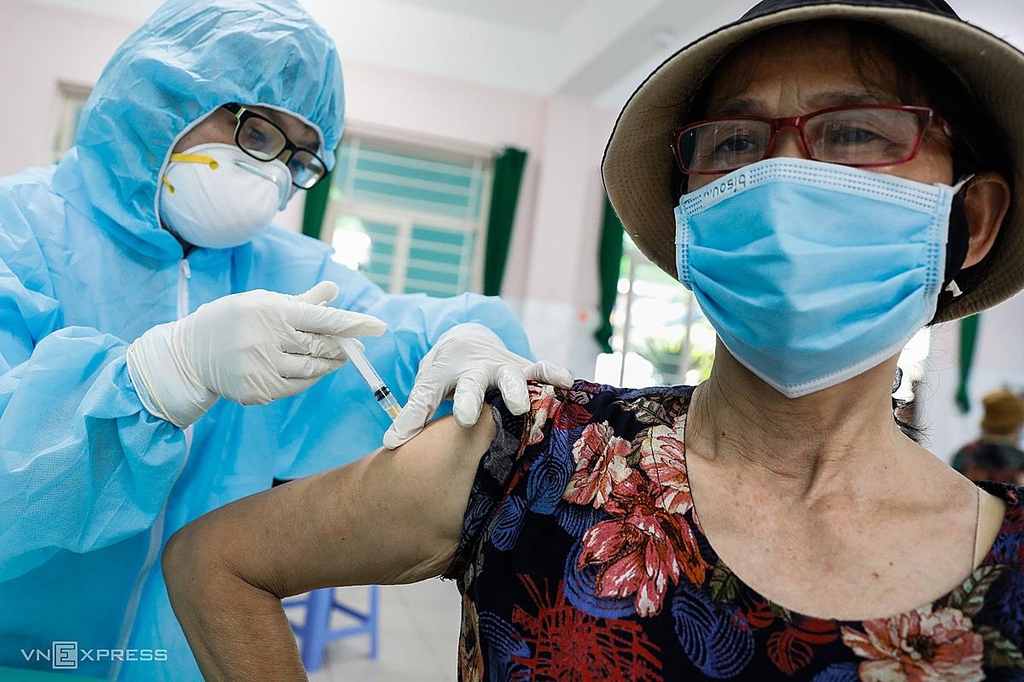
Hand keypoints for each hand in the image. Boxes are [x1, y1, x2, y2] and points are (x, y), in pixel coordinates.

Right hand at [127, 281, 385, 426]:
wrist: (189, 356)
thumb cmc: (232, 320)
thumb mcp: (262, 302)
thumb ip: (302, 301)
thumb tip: (334, 290)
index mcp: (270, 312)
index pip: (322, 318)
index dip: (352, 323)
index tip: (377, 326)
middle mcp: (267, 340)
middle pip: (321, 346)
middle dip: (342, 346)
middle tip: (356, 346)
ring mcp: (262, 368)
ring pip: (312, 369)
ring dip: (330, 364)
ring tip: (338, 358)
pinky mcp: (258, 390)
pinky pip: (296, 386)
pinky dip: (310, 378)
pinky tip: (314, 370)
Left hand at [383, 322, 572, 448]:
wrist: (466, 343)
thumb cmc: (445, 374)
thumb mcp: (427, 388)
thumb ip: (413, 414)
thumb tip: (391, 445)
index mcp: (449, 373)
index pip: (436, 392)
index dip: (442, 407)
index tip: (457, 420)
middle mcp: (479, 368)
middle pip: (484, 380)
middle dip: (495, 393)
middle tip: (511, 407)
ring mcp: (503, 367)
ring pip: (517, 374)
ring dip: (529, 385)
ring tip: (547, 391)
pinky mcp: (524, 368)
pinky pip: (541, 370)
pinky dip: (554, 374)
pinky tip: (570, 382)